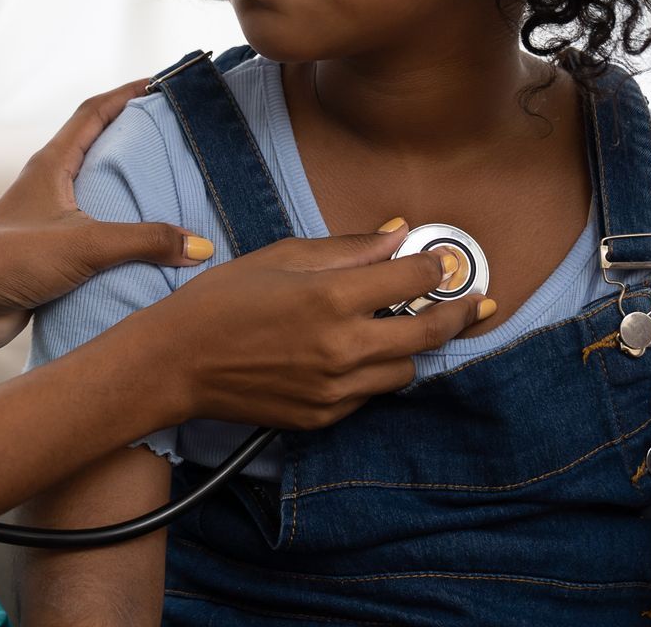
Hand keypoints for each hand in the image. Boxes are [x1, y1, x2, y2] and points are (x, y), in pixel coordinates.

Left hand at [0, 78, 212, 354]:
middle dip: (138, 138)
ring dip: (134, 187)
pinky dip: (126, 230)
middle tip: (181, 136)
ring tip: (178, 188)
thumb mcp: (84, 245)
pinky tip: (154, 244)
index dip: (128, 93)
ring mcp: (52, 218)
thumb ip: (143, 241)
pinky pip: (100, 231)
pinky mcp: (55, 251)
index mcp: (52, 165)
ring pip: (100, 192)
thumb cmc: (7, 262)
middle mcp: (51, 184)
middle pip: (100, 147)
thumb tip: (199, 245)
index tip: (164, 83)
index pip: (94, 112)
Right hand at [130, 224, 491, 430]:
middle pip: (429, 333)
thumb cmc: (222, 301)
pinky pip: (370, 394)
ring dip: (411, 346)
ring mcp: (336, 389)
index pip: (414, 280)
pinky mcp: (324, 416)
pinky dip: (373, 371)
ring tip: (400, 325)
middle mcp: (343, 347)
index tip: (445, 259)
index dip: (436, 266)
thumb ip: (348, 249)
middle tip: (473, 300)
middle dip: (458, 313)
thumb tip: (397, 234)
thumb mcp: (282, 257)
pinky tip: (355, 351)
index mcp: (332, 298)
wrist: (177, 362)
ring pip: (406, 369)